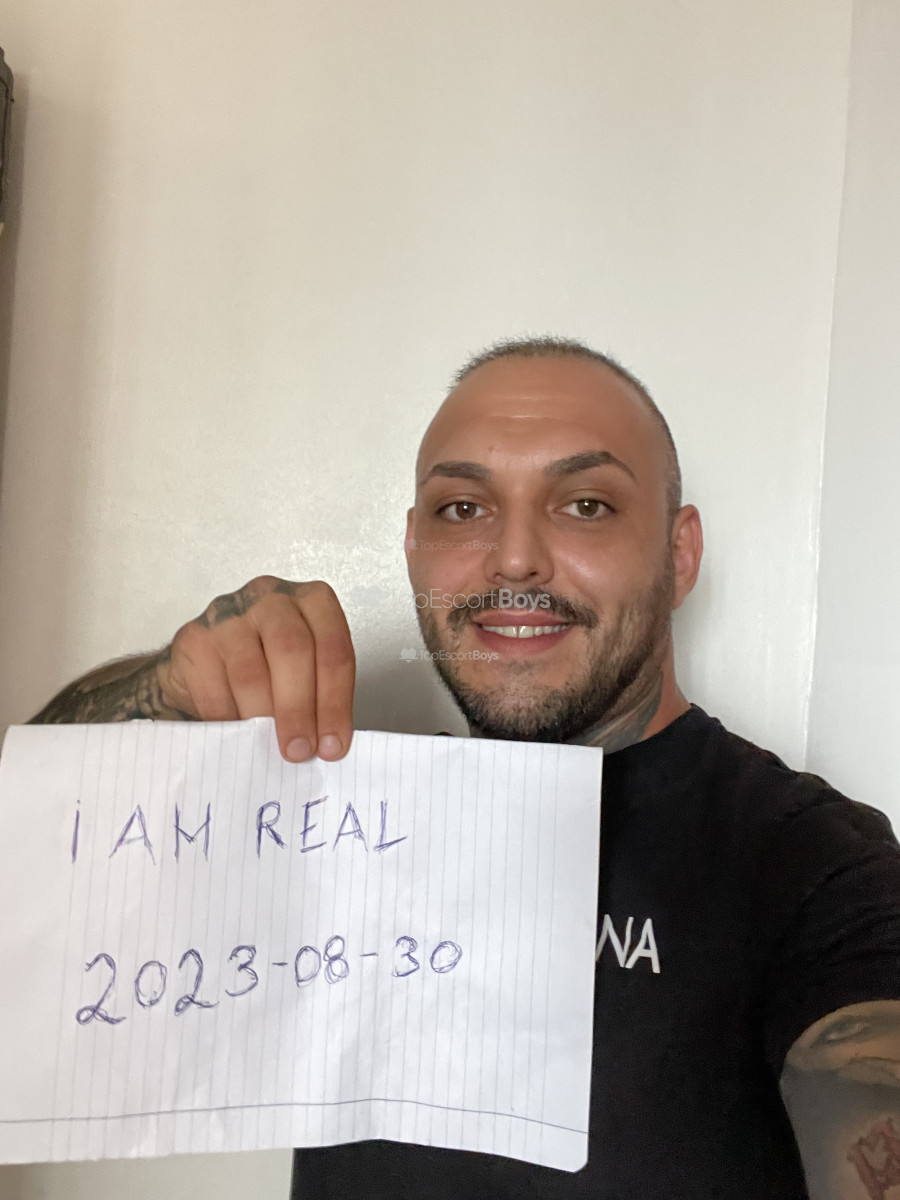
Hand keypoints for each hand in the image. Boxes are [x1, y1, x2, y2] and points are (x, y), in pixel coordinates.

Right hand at [156, 577, 354, 762]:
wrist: (207, 663)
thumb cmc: (267, 665)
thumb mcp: (306, 670)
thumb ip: (319, 697)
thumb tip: (327, 745)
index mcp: (313, 602)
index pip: (333, 649)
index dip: (335, 703)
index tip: (332, 745)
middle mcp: (272, 598)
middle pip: (293, 650)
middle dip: (299, 709)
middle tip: (300, 751)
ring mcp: (229, 614)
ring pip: (251, 671)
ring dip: (263, 717)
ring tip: (269, 748)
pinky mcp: (194, 638)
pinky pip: (213, 688)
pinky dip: (228, 720)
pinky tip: (237, 736)